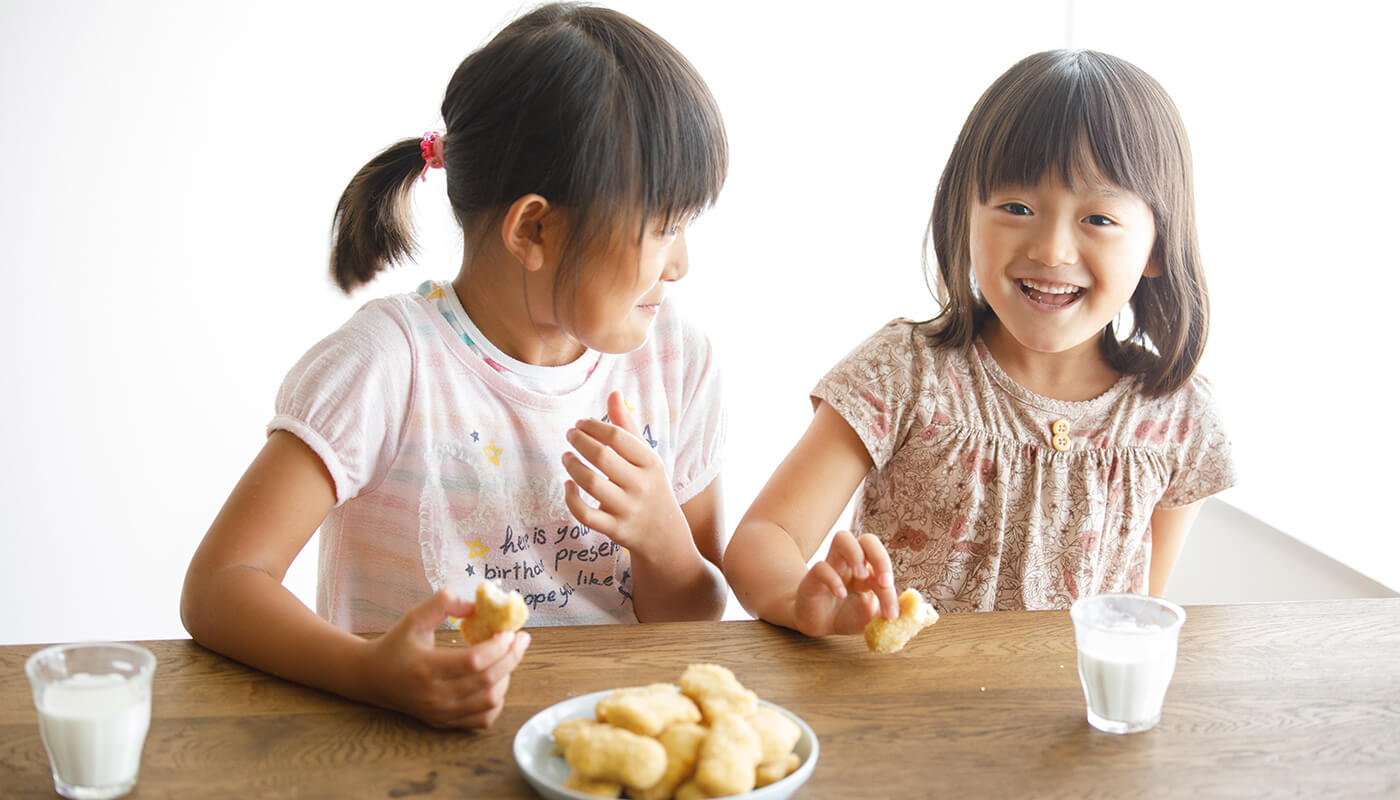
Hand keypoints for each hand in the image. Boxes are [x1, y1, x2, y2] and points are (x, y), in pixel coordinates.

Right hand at [360, 589, 529, 727]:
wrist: (372, 677)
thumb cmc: (396, 644)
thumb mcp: (414, 617)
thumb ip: (442, 603)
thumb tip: (474, 604)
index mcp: (425, 668)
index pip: (473, 662)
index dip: (497, 647)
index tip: (510, 631)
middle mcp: (434, 696)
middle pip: (486, 681)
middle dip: (511, 658)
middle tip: (521, 639)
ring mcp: (440, 713)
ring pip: (488, 701)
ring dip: (506, 677)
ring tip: (507, 657)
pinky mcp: (444, 722)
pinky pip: (482, 719)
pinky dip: (496, 701)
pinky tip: (497, 681)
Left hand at [562, 390, 688, 558]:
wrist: (665, 535)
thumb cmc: (651, 486)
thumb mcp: (646, 457)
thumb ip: (628, 426)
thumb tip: (614, 392)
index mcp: (651, 463)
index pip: (619, 437)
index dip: (594, 426)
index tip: (580, 423)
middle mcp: (641, 485)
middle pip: (602, 458)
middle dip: (580, 442)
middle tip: (569, 435)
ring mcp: (628, 509)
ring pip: (591, 484)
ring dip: (573, 467)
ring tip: (566, 457)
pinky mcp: (615, 530)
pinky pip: (586, 515)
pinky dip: (572, 499)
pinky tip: (568, 485)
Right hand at [793, 531, 899, 635]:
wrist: (818, 624)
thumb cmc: (846, 615)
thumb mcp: (873, 619)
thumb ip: (891, 616)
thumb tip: (917, 623)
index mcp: (868, 570)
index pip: (884, 568)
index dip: (891, 590)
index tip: (892, 614)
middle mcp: (851, 562)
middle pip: (868, 540)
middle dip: (880, 557)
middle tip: (884, 582)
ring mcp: (831, 565)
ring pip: (842, 537)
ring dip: (855, 554)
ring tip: (860, 577)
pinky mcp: (813, 577)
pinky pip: (821, 567)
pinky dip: (833, 580)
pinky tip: (839, 595)